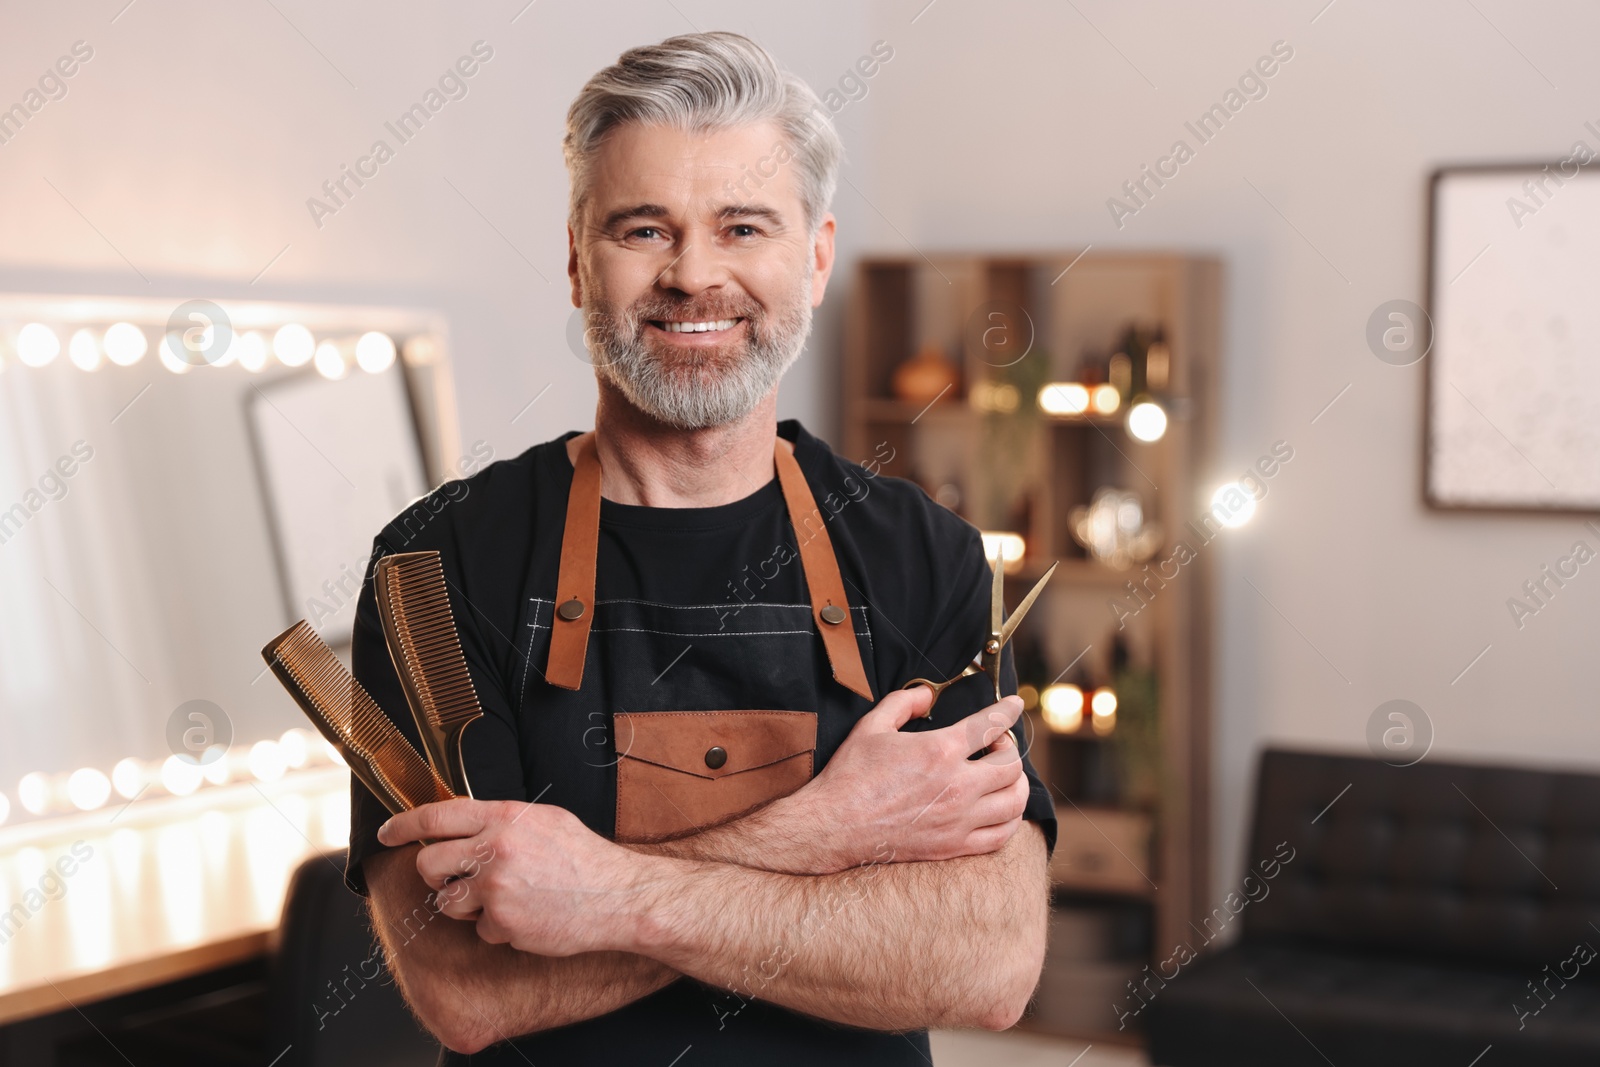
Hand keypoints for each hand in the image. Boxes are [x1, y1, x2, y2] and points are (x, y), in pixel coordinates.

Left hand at [377, 798, 653, 956]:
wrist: (617, 895)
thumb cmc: (584, 858)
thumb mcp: (544, 820)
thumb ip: (502, 821)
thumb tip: (465, 825)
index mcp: (504, 817)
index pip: (436, 815)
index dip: (403, 825)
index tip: (386, 833)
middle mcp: (495, 849)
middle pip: (429, 864)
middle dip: (435, 878)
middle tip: (454, 882)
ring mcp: (496, 888)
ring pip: (447, 904)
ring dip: (467, 908)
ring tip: (504, 901)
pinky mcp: (503, 923)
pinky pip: (482, 930)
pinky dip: (500, 929)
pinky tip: (528, 917)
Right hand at [774, 686, 1030, 872]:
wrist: (834, 826)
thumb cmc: (850, 775)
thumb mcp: (871, 725)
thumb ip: (903, 702)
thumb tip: (927, 693)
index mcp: (939, 750)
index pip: (990, 725)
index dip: (1008, 711)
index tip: (1015, 704)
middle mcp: (957, 786)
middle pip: (1011, 764)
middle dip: (1009, 747)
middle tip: (994, 744)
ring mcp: (958, 820)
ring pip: (1014, 801)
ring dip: (1016, 783)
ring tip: (1001, 775)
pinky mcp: (954, 846)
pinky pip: (1001, 835)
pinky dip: (1009, 818)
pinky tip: (998, 808)